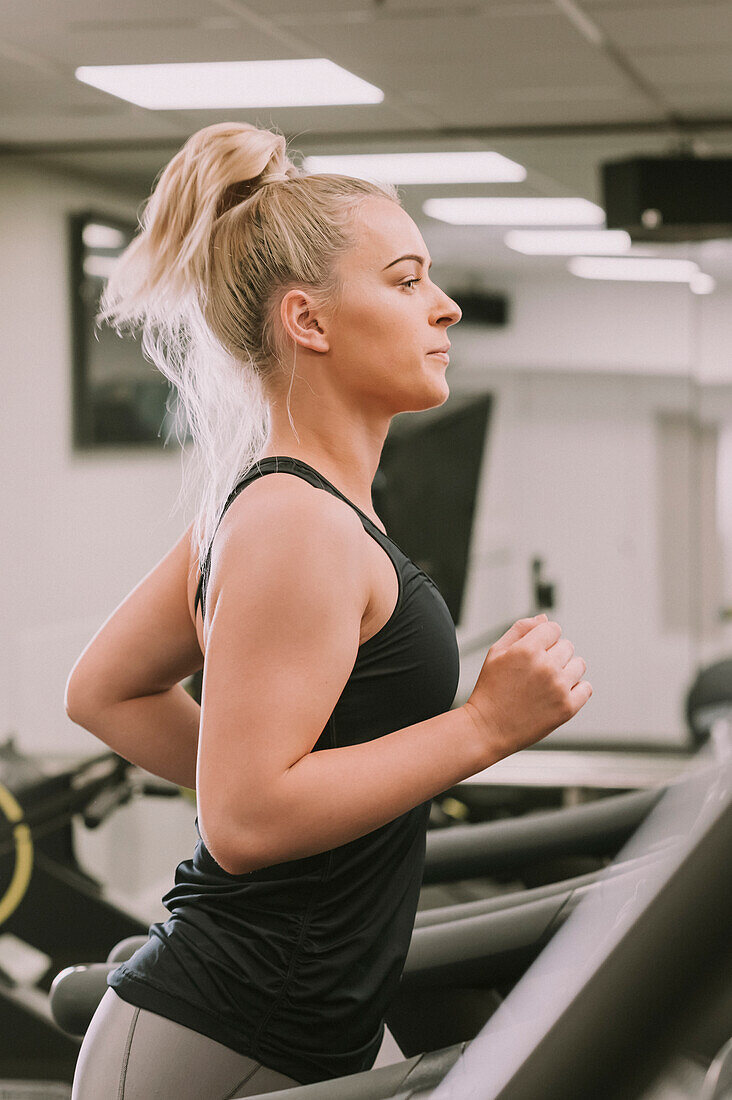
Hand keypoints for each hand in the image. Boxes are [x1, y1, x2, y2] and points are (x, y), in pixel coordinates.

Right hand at [465, 614, 591, 761]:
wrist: (489, 728)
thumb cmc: (491, 690)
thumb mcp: (497, 653)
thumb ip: (520, 629)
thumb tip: (544, 618)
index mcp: (527, 649)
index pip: (554, 628)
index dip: (544, 638)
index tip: (535, 652)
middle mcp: (546, 666)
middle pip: (567, 646)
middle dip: (554, 654)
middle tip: (536, 672)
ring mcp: (559, 687)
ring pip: (579, 665)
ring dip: (566, 671)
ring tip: (547, 684)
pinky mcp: (567, 707)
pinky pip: (586, 688)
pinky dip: (576, 690)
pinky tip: (557, 694)